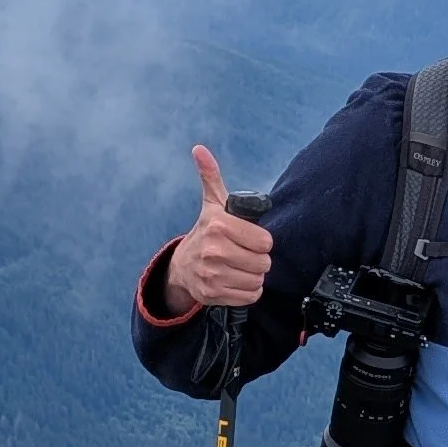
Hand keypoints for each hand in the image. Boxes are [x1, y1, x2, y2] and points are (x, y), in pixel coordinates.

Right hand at [160, 148, 274, 318]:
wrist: (182, 267)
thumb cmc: (205, 232)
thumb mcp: (211, 204)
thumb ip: (211, 176)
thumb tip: (199, 149)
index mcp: (219, 226)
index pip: (265, 242)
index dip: (261, 241)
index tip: (250, 238)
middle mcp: (214, 251)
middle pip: (264, 263)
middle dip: (258, 259)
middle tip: (245, 253)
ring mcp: (212, 275)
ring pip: (258, 280)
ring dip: (253, 275)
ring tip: (240, 266)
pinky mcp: (213, 294)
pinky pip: (249, 296)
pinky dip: (247, 291)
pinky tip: (235, 280)